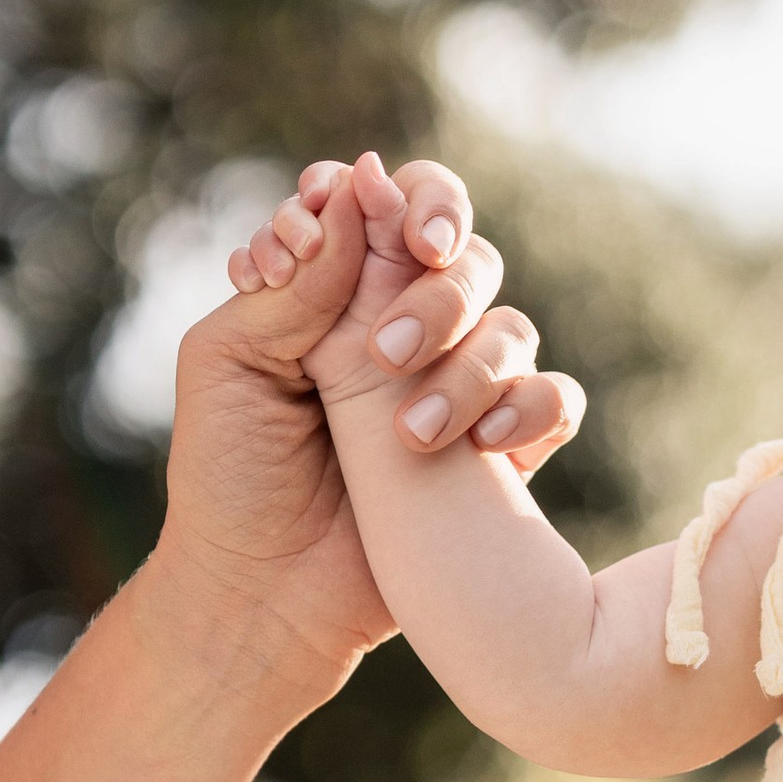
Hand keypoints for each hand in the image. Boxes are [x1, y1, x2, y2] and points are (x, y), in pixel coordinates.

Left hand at [156, 156, 574, 703]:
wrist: (269, 596)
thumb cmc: (231, 479)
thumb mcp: (230, 360)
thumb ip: (297, 279)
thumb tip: (356, 186)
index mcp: (332, 292)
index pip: (387, 208)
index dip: (402, 201)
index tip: (387, 225)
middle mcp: (402, 328)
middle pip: (463, 256)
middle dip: (440, 288)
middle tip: (389, 351)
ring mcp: (456, 388)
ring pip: (510, 326)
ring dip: (469, 365)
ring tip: (409, 435)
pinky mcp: (499, 451)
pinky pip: (552, 399)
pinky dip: (528, 409)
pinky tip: (480, 445)